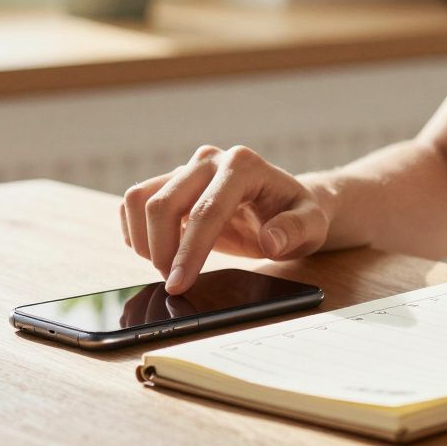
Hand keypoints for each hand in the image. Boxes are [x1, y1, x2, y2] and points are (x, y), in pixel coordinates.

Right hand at [119, 145, 329, 293]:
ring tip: (165, 267)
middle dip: (161, 250)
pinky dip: (135, 229)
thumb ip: (296, 230)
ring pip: (139, 198)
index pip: (207, 211)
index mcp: (243, 166)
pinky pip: (134, 201)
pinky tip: (156, 251)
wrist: (285, 204)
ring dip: (142, 239)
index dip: (189, 251)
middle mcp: (210, 160)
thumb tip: (271, 240)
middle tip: (174, 284)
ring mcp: (187, 169)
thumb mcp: (312, 226)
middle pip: (163, 204)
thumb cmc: (297, 215)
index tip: (178, 285)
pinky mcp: (171, 181)